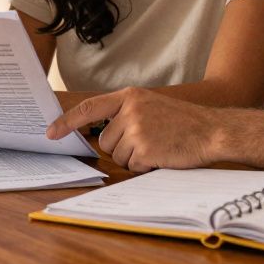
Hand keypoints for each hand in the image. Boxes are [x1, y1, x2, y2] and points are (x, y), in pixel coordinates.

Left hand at [47, 88, 219, 171]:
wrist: (213, 131)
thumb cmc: (184, 123)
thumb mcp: (152, 106)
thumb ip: (126, 114)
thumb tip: (101, 133)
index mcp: (130, 97)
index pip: (89, 109)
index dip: (67, 122)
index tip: (51, 132)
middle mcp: (131, 110)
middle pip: (106, 141)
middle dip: (123, 148)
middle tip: (149, 141)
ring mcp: (137, 129)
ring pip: (118, 156)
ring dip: (135, 159)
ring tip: (159, 147)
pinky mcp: (145, 148)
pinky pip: (133, 166)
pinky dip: (146, 167)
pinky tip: (163, 156)